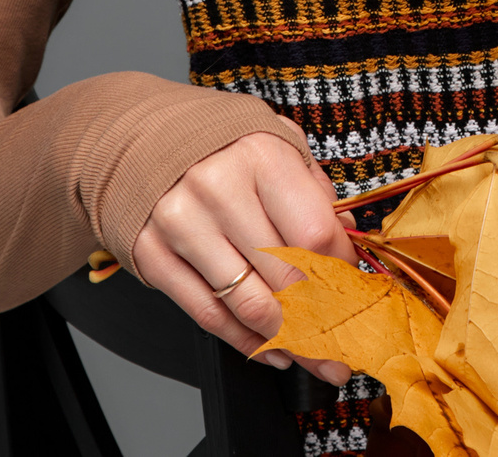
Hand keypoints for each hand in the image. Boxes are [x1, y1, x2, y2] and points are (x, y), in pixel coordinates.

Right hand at [130, 131, 357, 383]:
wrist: (139, 142)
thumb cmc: (220, 147)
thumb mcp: (277, 143)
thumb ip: (314, 190)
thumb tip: (348, 240)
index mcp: (260, 157)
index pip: (314, 234)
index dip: (343, 273)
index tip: (358, 294)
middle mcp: (218, 190)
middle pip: (285, 276)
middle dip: (325, 322)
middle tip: (345, 347)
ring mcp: (181, 225)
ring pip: (247, 304)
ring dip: (288, 340)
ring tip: (314, 356)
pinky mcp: (153, 256)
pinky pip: (207, 314)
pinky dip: (245, 341)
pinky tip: (272, 348)